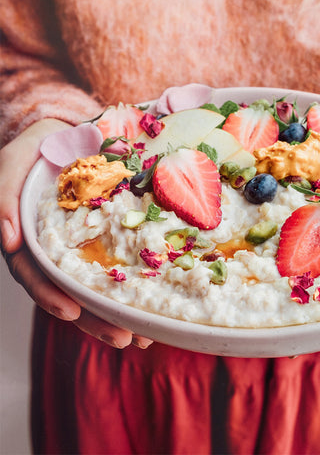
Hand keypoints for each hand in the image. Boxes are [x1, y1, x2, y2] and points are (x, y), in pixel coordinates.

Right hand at [0, 120, 152, 348]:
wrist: (70, 134)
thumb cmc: (37, 148)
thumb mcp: (12, 161)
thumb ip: (3, 196)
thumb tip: (7, 241)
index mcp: (29, 238)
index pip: (34, 274)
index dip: (49, 295)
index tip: (71, 312)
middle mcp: (54, 251)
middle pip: (70, 293)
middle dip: (95, 320)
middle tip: (126, 338)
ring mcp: (81, 248)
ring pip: (96, 289)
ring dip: (117, 314)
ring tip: (145, 335)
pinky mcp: (106, 240)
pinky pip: (118, 267)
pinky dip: (133, 288)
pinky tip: (153, 305)